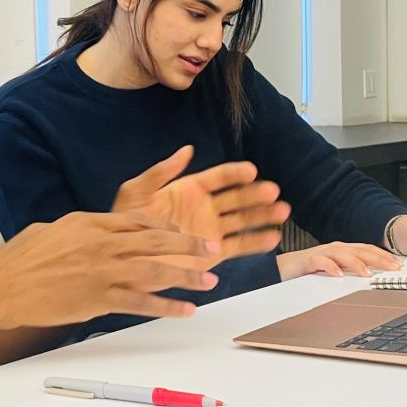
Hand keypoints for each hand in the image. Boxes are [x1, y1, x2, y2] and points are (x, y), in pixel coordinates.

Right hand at [0, 211, 222, 329]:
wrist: (1, 288)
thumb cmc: (18, 260)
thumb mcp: (48, 230)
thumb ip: (74, 229)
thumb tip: (84, 230)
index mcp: (90, 222)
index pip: (138, 220)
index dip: (165, 227)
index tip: (182, 234)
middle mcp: (102, 243)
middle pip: (156, 241)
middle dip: (188, 246)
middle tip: (211, 249)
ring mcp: (102, 271)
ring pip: (155, 271)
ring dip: (186, 276)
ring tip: (209, 281)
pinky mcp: (98, 299)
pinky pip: (141, 303)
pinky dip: (166, 307)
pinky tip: (184, 311)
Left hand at [110, 145, 290, 268]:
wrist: (123, 257)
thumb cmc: (127, 222)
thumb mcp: (137, 191)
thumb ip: (162, 171)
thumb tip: (187, 149)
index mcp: (189, 189)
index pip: (219, 178)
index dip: (235, 173)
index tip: (251, 171)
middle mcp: (204, 208)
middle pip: (237, 198)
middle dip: (256, 194)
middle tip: (273, 192)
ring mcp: (211, 230)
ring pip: (243, 220)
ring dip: (263, 215)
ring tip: (283, 211)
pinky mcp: (213, 253)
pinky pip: (239, 245)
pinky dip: (257, 242)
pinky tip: (273, 236)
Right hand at [276, 242, 402, 279]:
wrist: (284, 268)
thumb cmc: (311, 269)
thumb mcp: (337, 269)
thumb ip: (352, 270)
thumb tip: (375, 276)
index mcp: (343, 250)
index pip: (367, 250)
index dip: (383, 256)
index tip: (399, 265)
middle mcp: (334, 249)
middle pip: (359, 250)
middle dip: (377, 258)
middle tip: (393, 268)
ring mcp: (321, 253)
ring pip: (342, 254)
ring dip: (355, 263)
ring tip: (367, 273)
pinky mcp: (307, 260)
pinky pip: (320, 261)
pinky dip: (330, 266)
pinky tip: (338, 274)